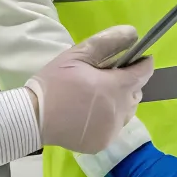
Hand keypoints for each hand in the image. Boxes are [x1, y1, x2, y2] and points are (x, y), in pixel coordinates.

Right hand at [25, 26, 152, 153]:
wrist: (33, 117)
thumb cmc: (55, 82)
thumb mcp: (77, 55)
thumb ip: (108, 42)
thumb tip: (133, 33)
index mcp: (115, 87)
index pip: (144, 74)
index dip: (143, 64)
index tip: (137, 59)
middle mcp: (119, 111)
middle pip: (136, 93)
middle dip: (128, 83)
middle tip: (106, 78)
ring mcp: (112, 130)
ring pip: (128, 111)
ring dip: (120, 102)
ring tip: (98, 96)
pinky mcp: (103, 143)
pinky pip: (115, 127)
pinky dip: (109, 119)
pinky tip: (91, 114)